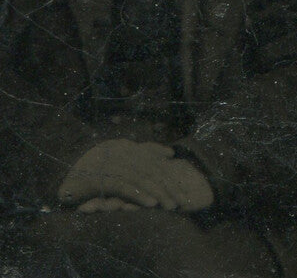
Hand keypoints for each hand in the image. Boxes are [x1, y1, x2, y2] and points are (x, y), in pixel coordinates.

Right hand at [58, 139, 213, 212]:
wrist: (59, 169)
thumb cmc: (92, 166)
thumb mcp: (118, 155)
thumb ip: (144, 151)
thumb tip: (170, 153)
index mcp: (126, 146)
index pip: (153, 162)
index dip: (170, 176)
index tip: (182, 190)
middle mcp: (119, 152)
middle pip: (150, 170)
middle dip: (168, 186)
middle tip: (181, 201)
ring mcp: (109, 163)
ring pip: (140, 178)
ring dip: (157, 193)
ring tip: (169, 205)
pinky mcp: (99, 177)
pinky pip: (124, 186)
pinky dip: (139, 194)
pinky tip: (151, 203)